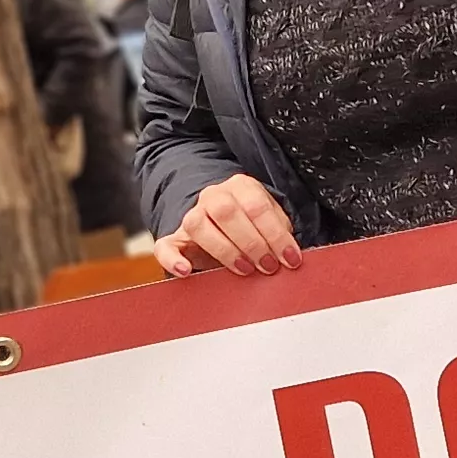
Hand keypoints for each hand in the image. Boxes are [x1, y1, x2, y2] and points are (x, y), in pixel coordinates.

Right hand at [161, 173, 299, 276]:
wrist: (222, 223)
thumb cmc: (253, 226)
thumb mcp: (270, 222)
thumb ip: (280, 233)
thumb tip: (293, 257)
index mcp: (241, 186)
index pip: (257, 206)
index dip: (275, 234)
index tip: (290, 259)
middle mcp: (213, 196)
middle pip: (226, 211)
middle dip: (252, 242)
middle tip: (269, 266)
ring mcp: (191, 215)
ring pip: (197, 224)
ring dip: (224, 250)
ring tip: (244, 269)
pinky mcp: (174, 238)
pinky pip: (164, 246)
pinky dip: (172, 259)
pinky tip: (185, 271)